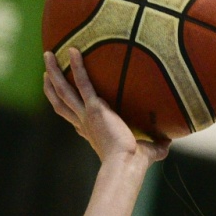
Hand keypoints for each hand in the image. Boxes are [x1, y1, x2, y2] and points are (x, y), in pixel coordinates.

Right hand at [44, 49, 168, 163]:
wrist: (127, 164)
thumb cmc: (135, 162)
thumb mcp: (145, 151)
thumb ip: (156, 145)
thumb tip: (168, 144)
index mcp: (90, 131)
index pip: (73, 117)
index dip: (65, 106)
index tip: (60, 95)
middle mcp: (83, 122)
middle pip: (60, 100)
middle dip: (52, 84)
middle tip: (46, 68)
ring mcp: (86, 114)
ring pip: (63, 90)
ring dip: (54, 71)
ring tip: (48, 54)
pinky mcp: (95, 108)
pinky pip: (83, 83)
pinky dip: (78, 67)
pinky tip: (74, 51)